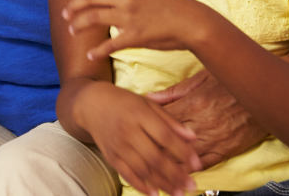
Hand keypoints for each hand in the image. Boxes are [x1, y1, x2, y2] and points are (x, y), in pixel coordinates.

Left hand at [62, 0, 213, 59]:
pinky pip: (110, 44)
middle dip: (74, 6)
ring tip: (72, 30)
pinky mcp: (135, 36)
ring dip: (79, 24)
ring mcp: (130, 16)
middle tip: (65, 13)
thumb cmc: (175, 6)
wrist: (194, 22)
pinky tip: (90, 55)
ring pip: (94, 18)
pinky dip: (97, 50)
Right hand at [80, 82, 200, 195]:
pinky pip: (127, 174)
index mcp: (139, 114)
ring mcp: (118, 146)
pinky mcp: (110, 156)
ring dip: (162, 184)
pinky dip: (141, 186)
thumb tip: (193, 137)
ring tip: (178, 193)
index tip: (197, 164)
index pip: (164, 136)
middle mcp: (127, 131)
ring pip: (143, 169)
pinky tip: (154, 194)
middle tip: (191, 185)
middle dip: (175, 174)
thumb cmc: (123, 102)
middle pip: (154, 157)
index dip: (182, 152)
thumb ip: (170, 120)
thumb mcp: (147, 103)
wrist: (91, 104)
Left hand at [147, 69, 267, 168]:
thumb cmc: (232, 82)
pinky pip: (205, 163)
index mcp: (194, 104)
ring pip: (185, 156)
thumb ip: (174, 92)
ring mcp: (216, 139)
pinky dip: (191, 170)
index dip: (146, 125)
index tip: (133, 129)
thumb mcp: (201, 79)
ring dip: (169, 163)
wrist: (267, 94)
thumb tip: (150, 98)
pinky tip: (179, 174)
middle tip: (135, 153)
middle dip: (152, 147)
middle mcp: (202, 124)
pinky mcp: (227, 149)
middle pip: (170, 139)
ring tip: (151, 170)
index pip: (162, 118)